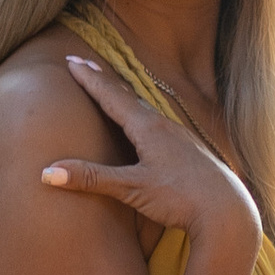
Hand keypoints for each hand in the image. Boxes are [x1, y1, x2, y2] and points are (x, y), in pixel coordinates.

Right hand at [40, 53, 260, 261]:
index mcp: (149, 127)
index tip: (71, 61)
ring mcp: (182, 138)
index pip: (111, 96)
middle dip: (104, 82)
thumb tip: (46, 173)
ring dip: (126, 98)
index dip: (89, 79)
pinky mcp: (192, 153)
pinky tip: (149, 128)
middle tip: (86, 65)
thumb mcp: (132, 189)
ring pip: (147, 110)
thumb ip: (91, 179)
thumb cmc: (181, 198)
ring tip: (113, 92)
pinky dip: (144, 118)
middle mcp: (166, 126)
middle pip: (128, 97)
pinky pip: (160, 126)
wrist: (229, 213)